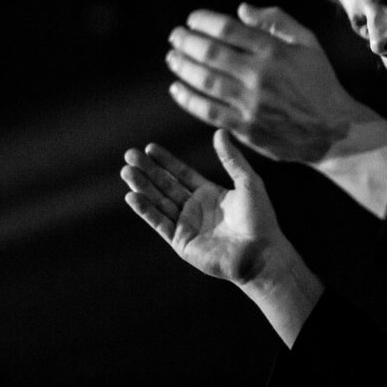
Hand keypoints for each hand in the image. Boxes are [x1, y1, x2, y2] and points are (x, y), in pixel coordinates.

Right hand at [121, 130, 285, 283]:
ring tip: (126, 171)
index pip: (181, 173)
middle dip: (148, 170)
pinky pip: (160, 223)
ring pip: (159, 202)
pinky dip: (145, 210)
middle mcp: (195, 208)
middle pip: (166, 185)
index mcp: (209, 194)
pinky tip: (132, 196)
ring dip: (142, 187)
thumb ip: (231, 159)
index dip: (166, 161)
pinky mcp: (181, 242)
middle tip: (130, 154)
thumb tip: (219, 132)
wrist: (260, 254)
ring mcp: (186, 226)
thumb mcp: (248, 182)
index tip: (149, 147)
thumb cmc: (260, 219)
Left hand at [165, 3, 375, 161]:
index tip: (192, 19)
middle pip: (211, 53)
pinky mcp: (246, 127)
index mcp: (275, 51)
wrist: (334, 130)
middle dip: (187, 41)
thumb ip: (277, 20)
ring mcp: (251, 103)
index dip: (205, 21)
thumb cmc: (320, 83)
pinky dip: (189, 99)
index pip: (229, 29)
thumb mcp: (308, 43)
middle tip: (175, 35)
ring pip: (206, 81)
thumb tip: (241, 10)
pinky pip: (209, 111)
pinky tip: (176, 90)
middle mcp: (260, 75)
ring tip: (172, 58)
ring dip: (183, 67)